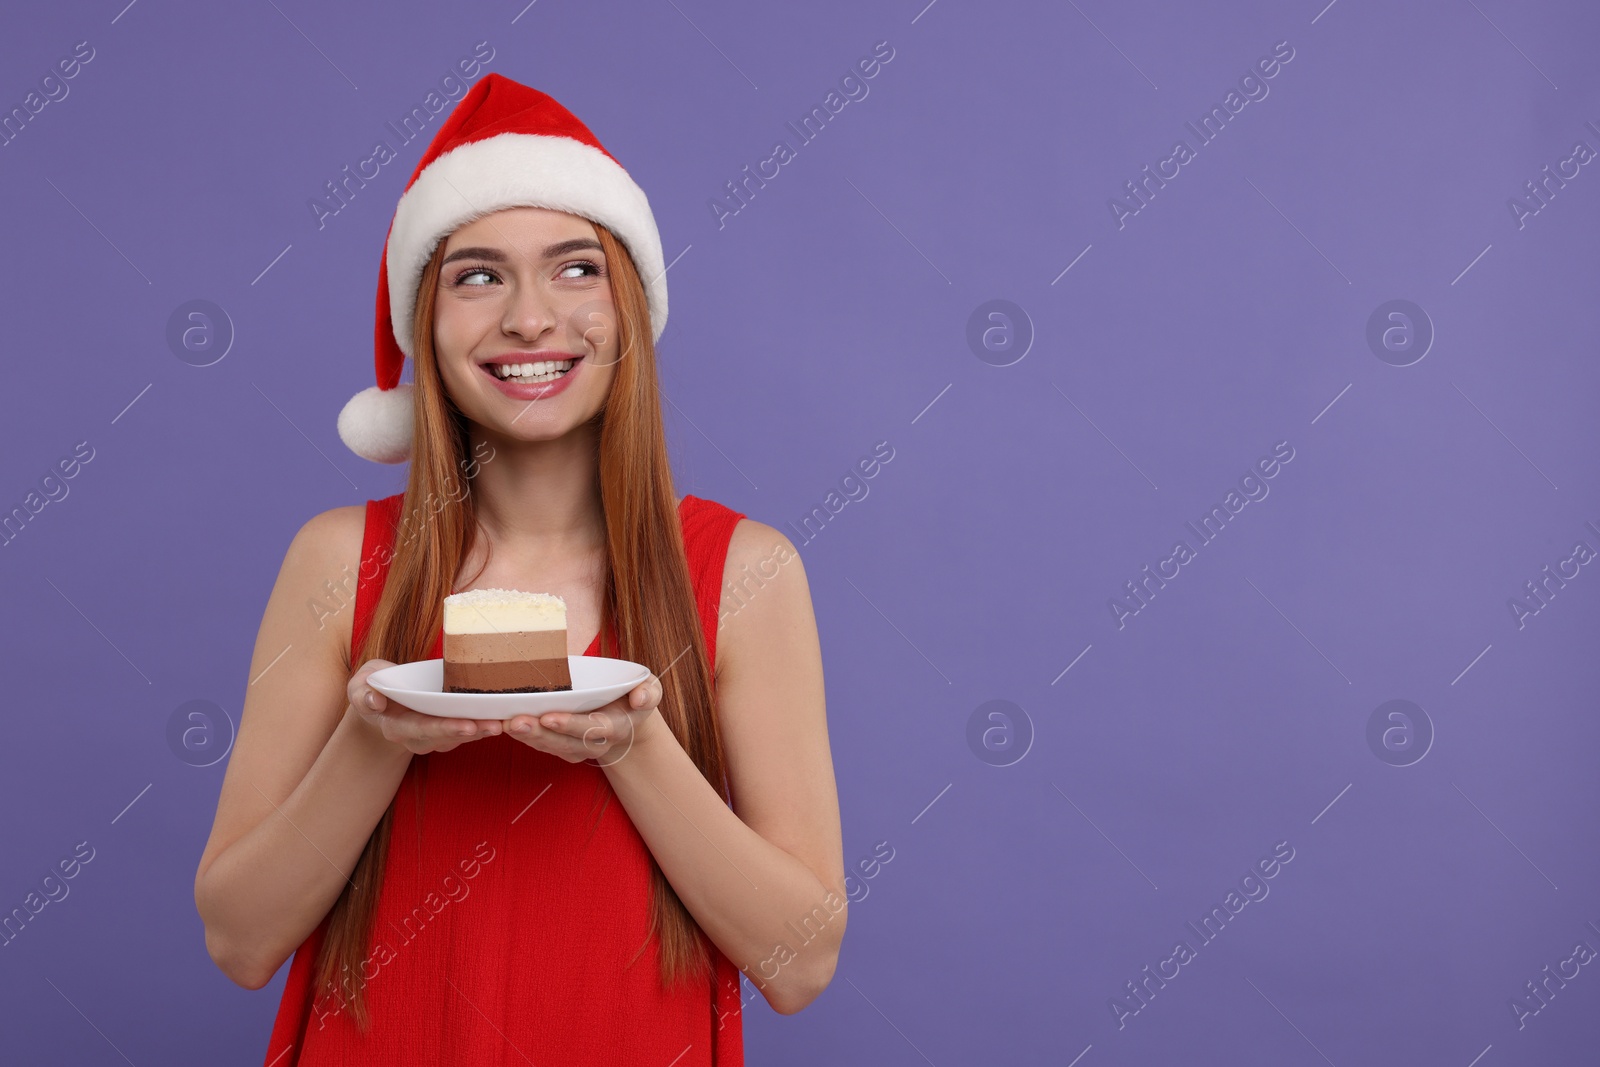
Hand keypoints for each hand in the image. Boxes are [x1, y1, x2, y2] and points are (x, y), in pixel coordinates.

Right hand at [348, 658, 506, 754]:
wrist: (382, 699)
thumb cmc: (373, 688)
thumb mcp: (359, 686)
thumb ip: (363, 694)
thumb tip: (374, 701)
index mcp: (397, 727)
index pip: (423, 729)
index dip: (445, 728)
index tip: (466, 726)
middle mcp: (420, 736)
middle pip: (449, 736)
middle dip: (473, 731)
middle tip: (495, 725)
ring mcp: (437, 734)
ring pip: (465, 734)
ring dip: (486, 729)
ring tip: (507, 721)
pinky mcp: (451, 726)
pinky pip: (472, 726)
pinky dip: (488, 721)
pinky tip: (507, 714)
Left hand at [504, 672, 664, 765]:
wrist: (628, 719)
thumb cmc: (635, 697)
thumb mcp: (650, 690)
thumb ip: (648, 692)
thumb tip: (639, 698)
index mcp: (614, 728)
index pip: (590, 728)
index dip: (570, 724)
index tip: (549, 717)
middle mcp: (592, 743)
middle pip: (562, 742)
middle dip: (538, 733)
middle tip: (514, 721)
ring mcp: (574, 748)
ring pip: (547, 745)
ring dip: (524, 736)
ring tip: (502, 723)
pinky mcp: (559, 746)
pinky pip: (539, 743)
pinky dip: (521, 735)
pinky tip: (501, 724)